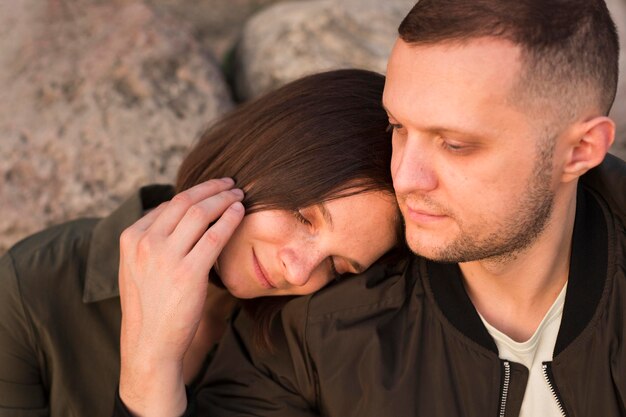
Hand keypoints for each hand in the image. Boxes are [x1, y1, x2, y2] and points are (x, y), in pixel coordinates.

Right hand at [118, 178, 244, 416]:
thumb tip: (174, 213)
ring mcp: (165, 258)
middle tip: (230, 183)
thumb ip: (151, 240)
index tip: (212, 190)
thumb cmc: (149, 306)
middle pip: (185, 201)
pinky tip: (240, 212)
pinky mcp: (188, 273)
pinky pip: (215, 235)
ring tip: (239, 194)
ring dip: (224, 198)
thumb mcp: (136, 268)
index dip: (195, 194)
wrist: (150, 345)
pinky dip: (230, 218)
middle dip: (211, 188)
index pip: (168, 205)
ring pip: (201, 213)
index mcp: (130, 238)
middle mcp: (145, 243)